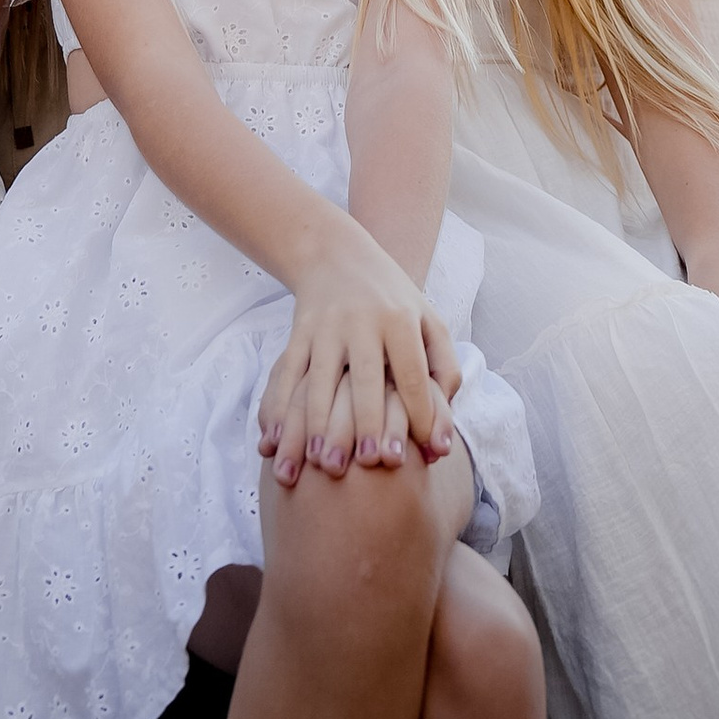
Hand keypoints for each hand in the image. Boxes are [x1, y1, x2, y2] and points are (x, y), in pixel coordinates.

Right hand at [256, 219, 459, 487]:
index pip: (412, 373)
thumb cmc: (393, 301)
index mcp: (400, 319)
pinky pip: (285, 373)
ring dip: (317, 424)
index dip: (415, 415)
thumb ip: (445, 374)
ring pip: (318, 380)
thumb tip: (442, 440)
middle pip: (364, 378)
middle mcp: (362, 320)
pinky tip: (273, 440)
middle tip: (368, 464)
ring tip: (322, 464)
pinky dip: (276, 407)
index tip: (412, 456)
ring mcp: (326, 326)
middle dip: (366, 422)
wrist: (336, 254)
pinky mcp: (298, 331)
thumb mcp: (429, 322)